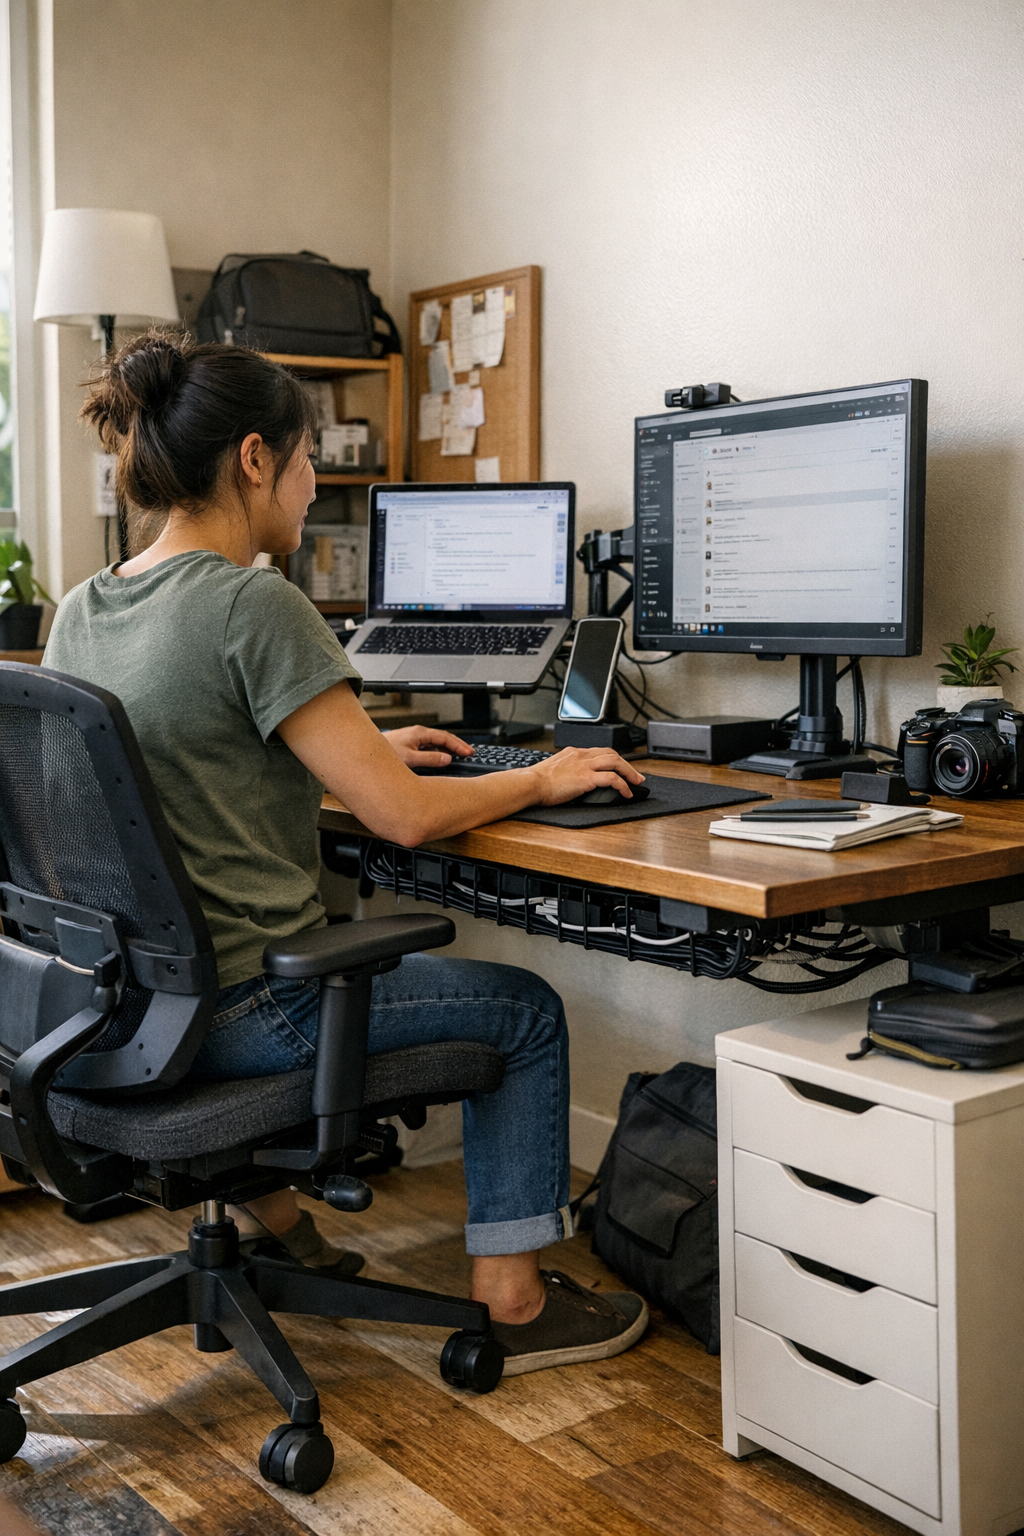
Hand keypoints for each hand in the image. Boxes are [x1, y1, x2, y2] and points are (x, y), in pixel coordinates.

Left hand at [383, 725, 474, 767]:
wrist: (364, 753)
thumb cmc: (384, 753)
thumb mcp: (409, 759)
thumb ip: (429, 760)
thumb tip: (447, 759)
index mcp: (419, 733)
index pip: (445, 737)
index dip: (459, 745)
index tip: (469, 752)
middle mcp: (416, 734)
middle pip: (442, 738)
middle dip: (456, 745)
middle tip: (469, 753)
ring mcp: (412, 739)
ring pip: (435, 743)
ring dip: (447, 749)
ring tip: (458, 757)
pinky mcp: (408, 746)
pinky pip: (428, 748)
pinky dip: (437, 753)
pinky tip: (439, 760)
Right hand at [523, 747, 645, 805]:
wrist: (531, 783)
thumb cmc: (537, 781)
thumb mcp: (554, 769)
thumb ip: (567, 771)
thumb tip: (574, 781)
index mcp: (573, 753)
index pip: (600, 752)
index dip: (614, 760)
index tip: (620, 768)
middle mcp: (581, 756)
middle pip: (612, 754)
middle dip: (627, 765)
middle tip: (636, 776)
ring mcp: (585, 765)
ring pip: (616, 762)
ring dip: (630, 772)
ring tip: (637, 783)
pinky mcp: (586, 778)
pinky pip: (612, 778)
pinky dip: (623, 785)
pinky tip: (626, 793)